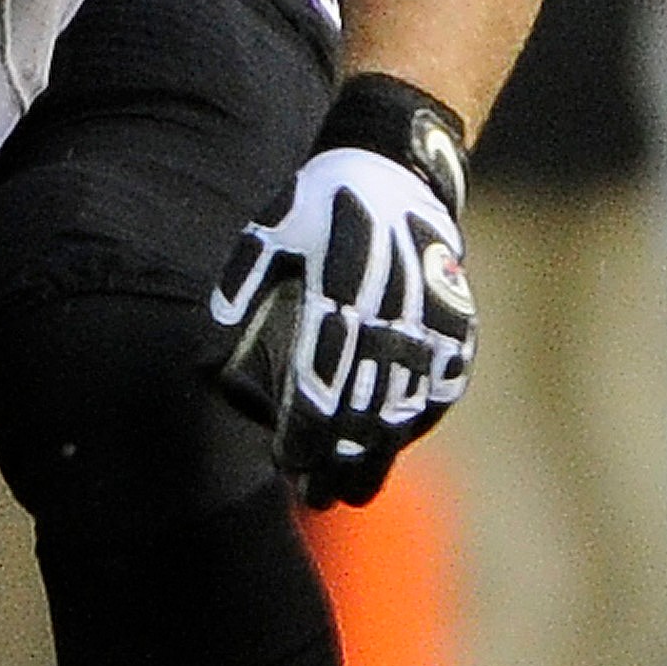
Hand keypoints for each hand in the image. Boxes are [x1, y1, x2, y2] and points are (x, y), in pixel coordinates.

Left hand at [212, 87, 474, 508]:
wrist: (395, 169)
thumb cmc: (314, 207)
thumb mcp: (265, 236)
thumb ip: (240, 295)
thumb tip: (209, 363)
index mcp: (338, 292)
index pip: (320, 384)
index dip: (305, 434)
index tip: (288, 465)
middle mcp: (388, 312)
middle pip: (363, 408)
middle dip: (338, 460)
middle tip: (317, 497)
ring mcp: (429, 319)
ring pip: (404, 406)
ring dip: (377, 454)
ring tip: (353, 490)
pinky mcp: (456, 322)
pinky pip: (440, 385)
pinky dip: (418, 421)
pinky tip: (395, 446)